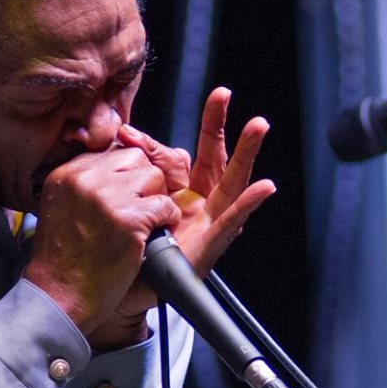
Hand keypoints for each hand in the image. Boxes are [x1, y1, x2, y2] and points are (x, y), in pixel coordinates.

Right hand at [24, 141, 181, 347]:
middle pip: (136, 158)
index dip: (127, 174)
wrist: (58, 296)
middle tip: (139, 209)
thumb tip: (128, 162)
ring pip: (154, 177)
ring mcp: (107, 198)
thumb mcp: (63, 207)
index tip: (127, 195)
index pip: (112, 151)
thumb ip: (89, 183)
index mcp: (67, 173)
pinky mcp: (129, 220)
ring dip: (157, 200)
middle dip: (145, 183)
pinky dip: (167, 220)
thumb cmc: (63, 260)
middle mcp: (85, 178)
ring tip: (146, 222)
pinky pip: (165, 204)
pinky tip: (153, 235)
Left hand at [93, 88, 274, 344]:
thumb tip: (124, 138)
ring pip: (231, 180)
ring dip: (246, 152)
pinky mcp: (212, 244)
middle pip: (211, 156)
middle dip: (217, 124)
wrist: (121, 293)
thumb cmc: (128, 250)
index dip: (150, 145)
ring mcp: (208, 222)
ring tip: (258, 125)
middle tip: (222, 93)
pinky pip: (234, 221)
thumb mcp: (128, 203)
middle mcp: (197, 202)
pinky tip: (265, 187)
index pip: (172, 156)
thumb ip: (133, 173)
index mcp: (177, 191)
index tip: (126, 135)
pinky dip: (250, 203)